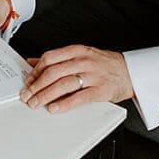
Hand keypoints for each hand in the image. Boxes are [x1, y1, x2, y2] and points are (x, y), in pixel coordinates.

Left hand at [19, 45, 133, 113]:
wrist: (132, 72)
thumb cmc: (104, 64)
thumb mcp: (80, 56)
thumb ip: (57, 59)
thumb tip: (32, 62)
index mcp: (76, 51)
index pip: (49, 58)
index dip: (35, 71)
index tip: (26, 82)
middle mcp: (83, 61)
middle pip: (53, 72)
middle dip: (37, 86)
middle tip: (27, 95)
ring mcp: (93, 75)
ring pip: (64, 84)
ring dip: (46, 95)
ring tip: (36, 103)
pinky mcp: (101, 90)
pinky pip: (80, 97)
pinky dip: (65, 103)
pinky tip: (55, 108)